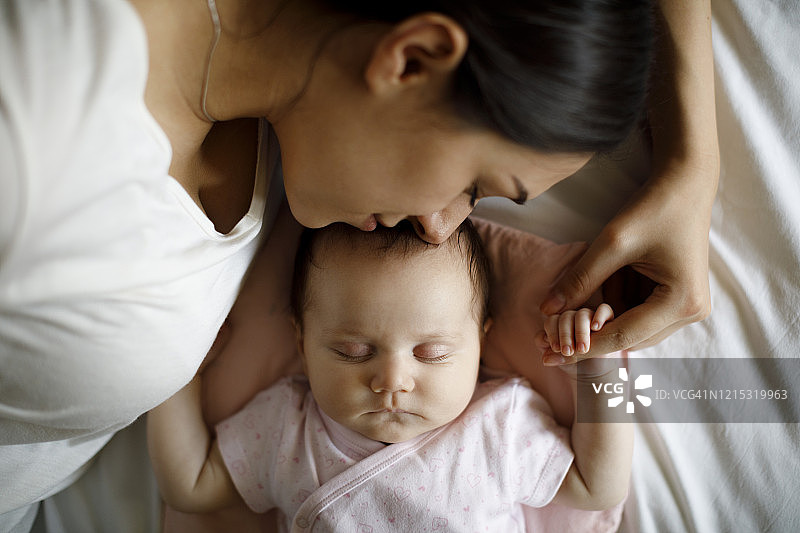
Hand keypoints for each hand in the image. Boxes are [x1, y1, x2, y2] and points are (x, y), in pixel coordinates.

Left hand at [540, 162, 715, 356]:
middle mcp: (689, 312)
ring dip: (599, 320)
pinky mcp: (675, 298)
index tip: (550, 355)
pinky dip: (612, 305)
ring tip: (564, 312)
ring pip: (630, 329)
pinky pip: (637, 313)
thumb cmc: (653, 208)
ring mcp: (685, 307)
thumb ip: (580, 278)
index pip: (623, 336)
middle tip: (547, 341)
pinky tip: (596, 291)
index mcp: (681, 302)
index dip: (584, 347)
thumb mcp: (612, 243)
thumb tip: (546, 311)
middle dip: (588, 337)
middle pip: (629, 339)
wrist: (684, 185)